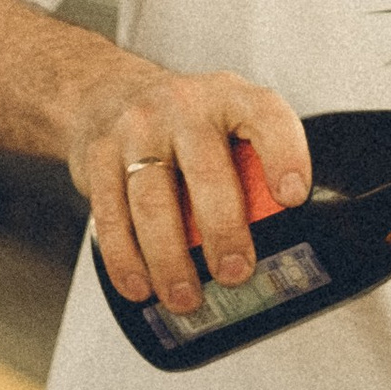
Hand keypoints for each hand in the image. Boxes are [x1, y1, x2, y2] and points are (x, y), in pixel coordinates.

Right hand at [66, 63, 313, 315]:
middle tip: (234, 273)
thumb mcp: (226, 124)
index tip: (293, 198)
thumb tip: (286, 246)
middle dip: (223, 230)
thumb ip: (253, 168)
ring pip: (152, 202)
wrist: (107, 90)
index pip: (266, 117)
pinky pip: (110, 215)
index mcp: (230, 98)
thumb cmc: (184, 124)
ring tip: (185, 298)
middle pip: (206, 172)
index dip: (284, 155)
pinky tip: (140, 286)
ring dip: (170, 259)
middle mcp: (184, 106)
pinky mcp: (97, 156)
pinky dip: (125, 259)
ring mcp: (136, 129)